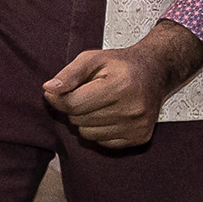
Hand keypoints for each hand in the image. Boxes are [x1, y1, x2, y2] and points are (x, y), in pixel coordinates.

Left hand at [45, 27, 200, 152]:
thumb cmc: (120, 65)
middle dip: (75, 108)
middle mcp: (133, 108)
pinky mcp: (141, 137)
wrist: (154, 72)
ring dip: (86, 121)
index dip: (58, 99)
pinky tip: (109, 115)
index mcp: (121, 86)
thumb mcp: (91, 58)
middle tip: (87, 94)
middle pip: (79, 120)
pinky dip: (99, 131)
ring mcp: (139, 125)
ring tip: (99, 104)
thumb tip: (49, 89)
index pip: (73, 104)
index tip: (56, 92)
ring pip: (88, 135)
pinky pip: (103, 143)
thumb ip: (69, 74)